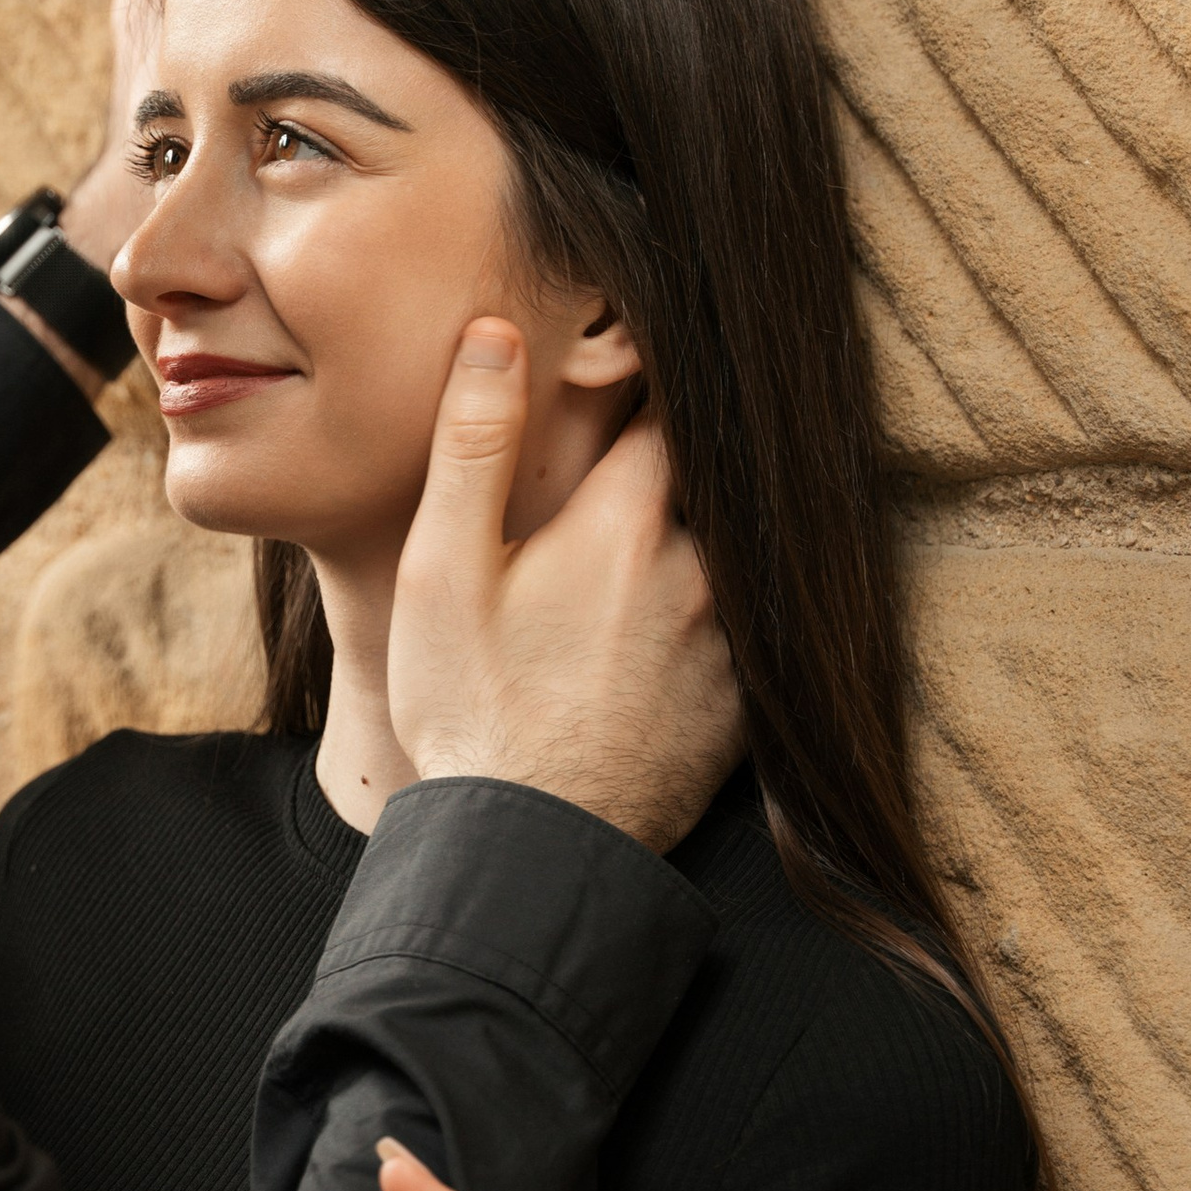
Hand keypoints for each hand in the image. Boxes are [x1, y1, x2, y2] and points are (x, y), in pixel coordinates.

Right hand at [387, 324, 739, 850]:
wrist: (529, 855)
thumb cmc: (471, 711)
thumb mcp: (442, 570)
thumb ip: (472, 446)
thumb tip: (497, 336)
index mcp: (627, 525)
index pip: (668, 408)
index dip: (651, 376)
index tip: (632, 364)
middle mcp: (700, 573)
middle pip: (713, 477)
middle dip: (682, 455)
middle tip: (642, 448)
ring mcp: (731, 644)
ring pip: (737, 554)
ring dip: (703, 533)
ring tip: (653, 539)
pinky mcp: (742, 708)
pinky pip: (748, 631)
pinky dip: (720, 611)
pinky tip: (672, 625)